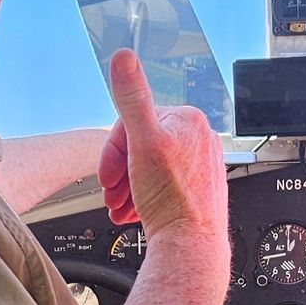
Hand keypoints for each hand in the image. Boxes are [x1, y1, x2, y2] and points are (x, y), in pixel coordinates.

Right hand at [99, 48, 227, 266]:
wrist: (190, 247)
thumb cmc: (171, 199)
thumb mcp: (143, 141)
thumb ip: (131, 97)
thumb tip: (123, 57)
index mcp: (188, 120)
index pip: (134, 123)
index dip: (113, 150)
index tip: (105, 175)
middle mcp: (200, 140)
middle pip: (141, 147)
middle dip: (119, 173)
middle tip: (110, 194)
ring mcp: (200, 166)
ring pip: (149, 169)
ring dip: (127, 188)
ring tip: (121, 207)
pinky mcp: (198, 190)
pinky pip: (162, 187)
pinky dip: (143, 199)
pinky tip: (135, 212)